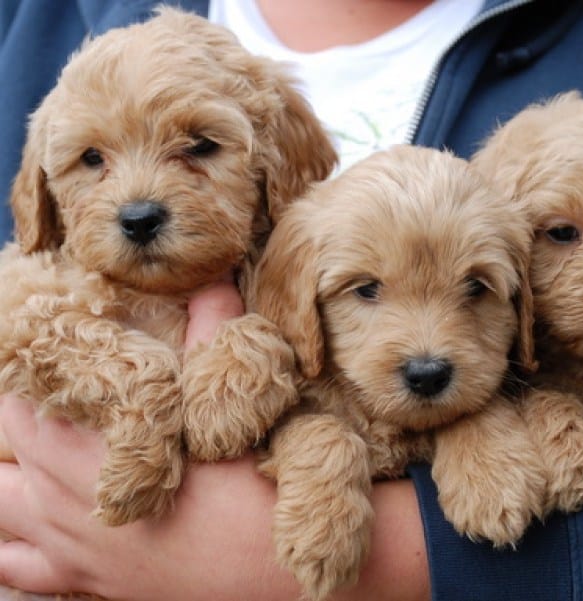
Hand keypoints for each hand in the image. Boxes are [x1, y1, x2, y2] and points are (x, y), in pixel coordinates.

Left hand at [0, 283, 428, 599]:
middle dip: (12, 417)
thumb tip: (213, 279)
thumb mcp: (233, 406)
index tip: (40, 351)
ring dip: (6, 478)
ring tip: (26, 454)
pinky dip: (10, 548)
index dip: (24, 375)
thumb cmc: (252, 490)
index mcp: (87, 454)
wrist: (275, 573)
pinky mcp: (90, 586)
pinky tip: (21, 530)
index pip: (20, 403)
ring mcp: (71, 552)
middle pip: (2, 453)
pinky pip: (21, 572)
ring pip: (0, 512)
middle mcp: (62, 506)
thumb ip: (213, 336)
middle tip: (40, 394)